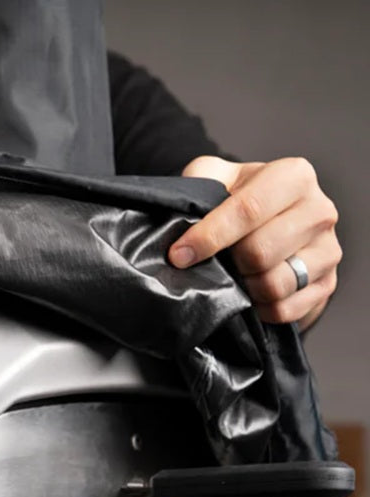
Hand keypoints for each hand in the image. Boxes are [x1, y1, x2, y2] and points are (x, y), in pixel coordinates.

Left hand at [168, 155, 340, 331]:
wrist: (272, 225)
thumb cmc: (240, 201)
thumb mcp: (218, 177)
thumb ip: (199, 180)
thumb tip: (177, 216)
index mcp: (294, 176)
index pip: (248, 209)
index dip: (209, 236)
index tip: (179, 256)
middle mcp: (319, 210)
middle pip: (260, 252)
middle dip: (228, 264)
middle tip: (216, 264)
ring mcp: (329, 249)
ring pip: (274, 285)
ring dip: (244, 288)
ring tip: (235, 278)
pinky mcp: (327, 284)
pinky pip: (284, 309)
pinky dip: (259, 309)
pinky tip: (250, 296)